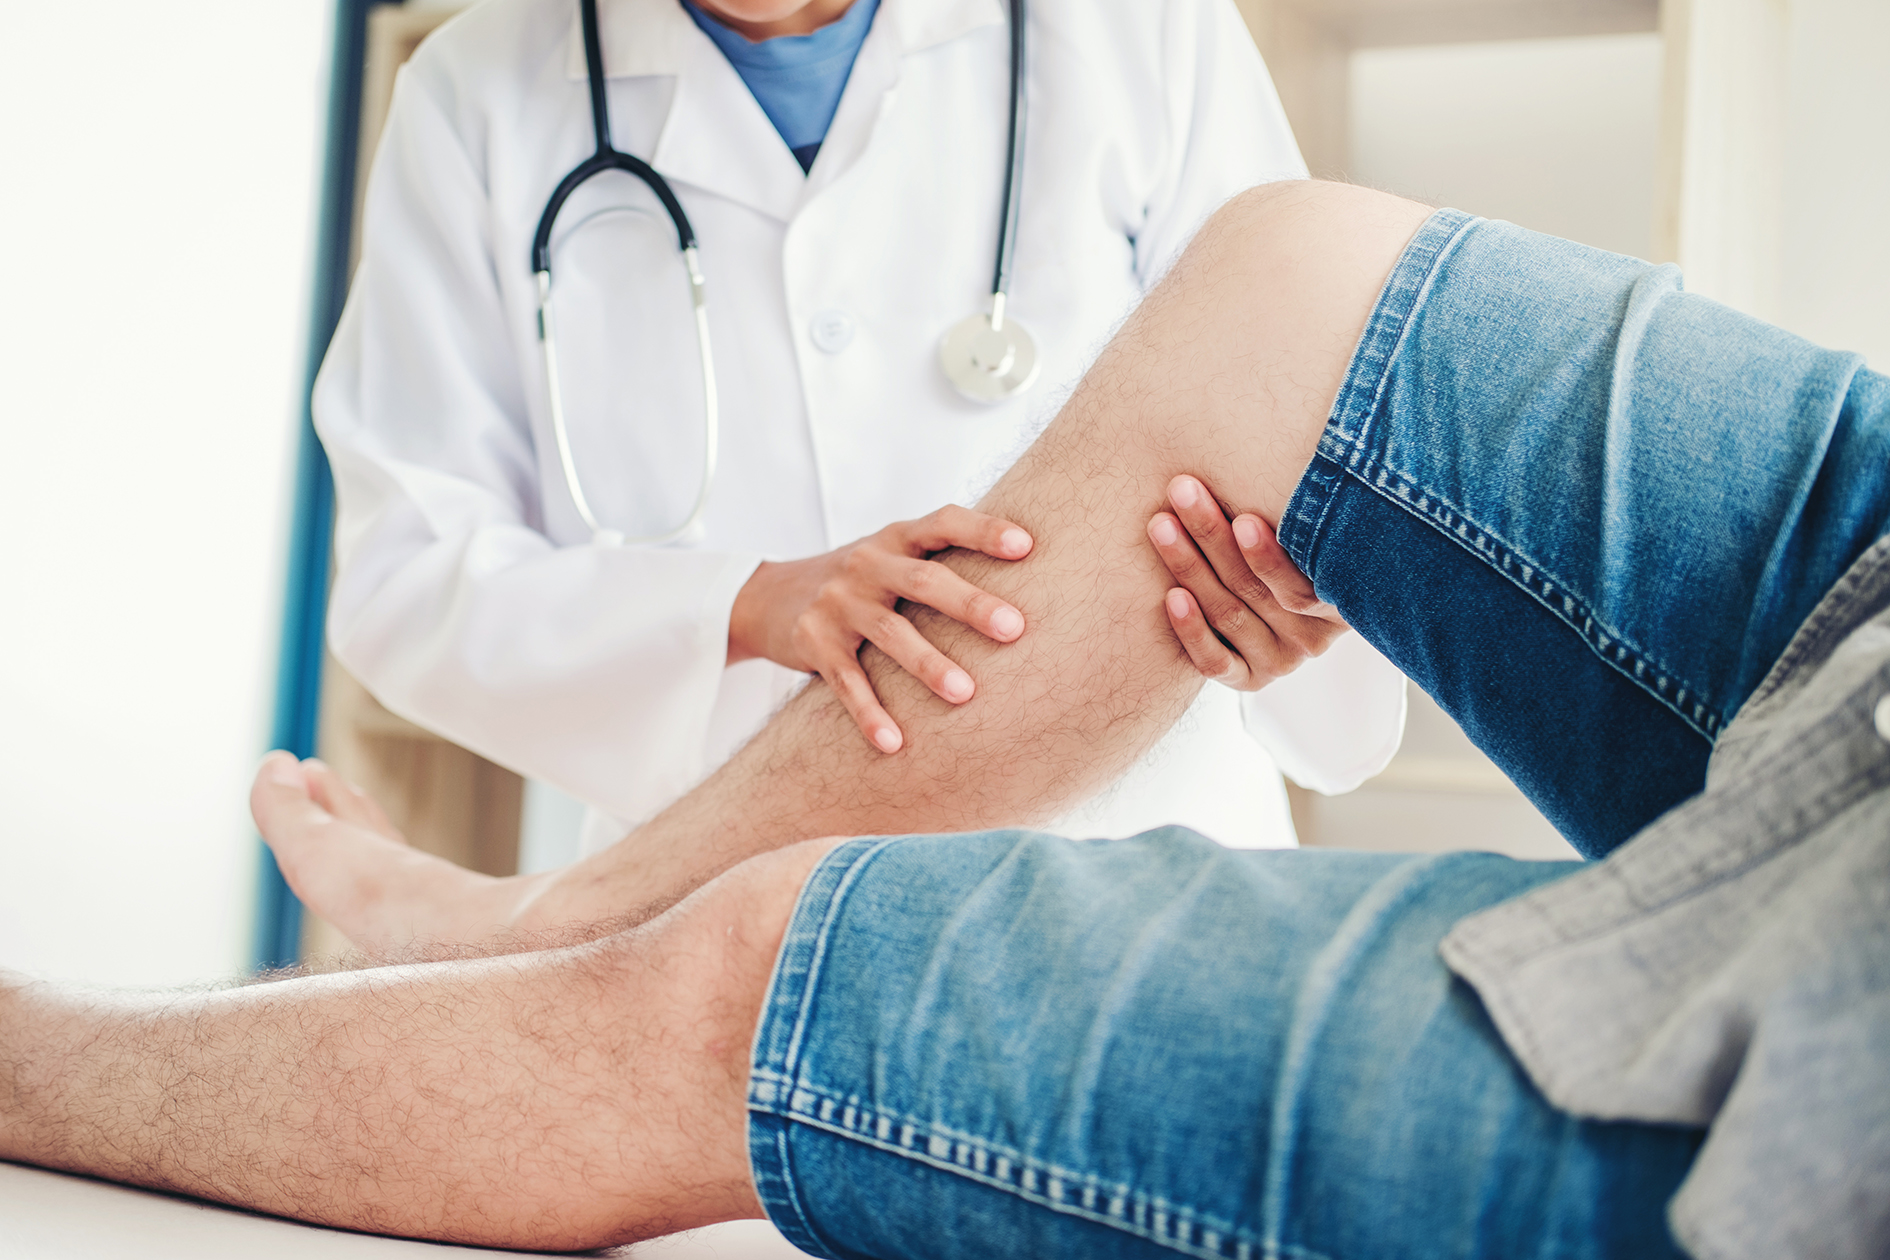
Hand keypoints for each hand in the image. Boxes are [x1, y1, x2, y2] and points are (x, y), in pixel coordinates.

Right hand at [728, 505, 1032, 752]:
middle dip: (971, 604)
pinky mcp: (813, 643)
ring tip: (966, 694)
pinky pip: (846, 681)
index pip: (943, 523)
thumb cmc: (862, 581)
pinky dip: (870, 714)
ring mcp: (838, 603)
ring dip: (928, 664)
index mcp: (896, 538)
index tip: (1027, 546)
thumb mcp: (893, 556)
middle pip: (924, 580)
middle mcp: (867, 564)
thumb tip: (1037, 571)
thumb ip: (943, 560)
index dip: (984, 530)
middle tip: (1015, 629)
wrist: (769, 597)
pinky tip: (895, 744)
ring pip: (890, 633)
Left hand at [1146, 474, 1348, 689]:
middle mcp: (1312, 636)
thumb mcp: (1313, 525)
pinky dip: (1191, 629)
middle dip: (1212, 535)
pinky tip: (1171, 597)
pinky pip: (1215, 661)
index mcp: (1340, 600)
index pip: (1302, 586)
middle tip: (1182, 491)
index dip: (1269, 557)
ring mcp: (1279, 660)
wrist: (1275, 603)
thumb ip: (1306, 505)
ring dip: (1190, 566)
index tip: (1243, 519)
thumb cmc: (1297, 537)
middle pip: (1254, 590)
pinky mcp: (1247, 678)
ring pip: (1228, 613)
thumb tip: (1308, 419)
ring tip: (1161, 525)